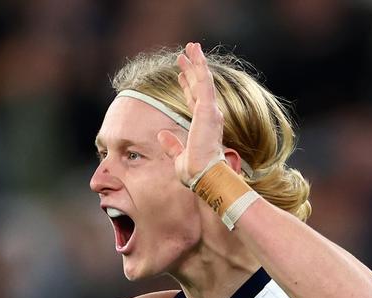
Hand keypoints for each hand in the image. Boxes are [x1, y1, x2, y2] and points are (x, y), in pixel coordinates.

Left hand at [157, 42, 223, 186]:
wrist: (204, 176)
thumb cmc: (195, 172)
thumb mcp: (178, 157)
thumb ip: (171, 145)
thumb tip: (161, 135)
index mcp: (202, 126)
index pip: (194, 101)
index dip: (187, 87)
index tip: (181, 76)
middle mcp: (209, 116)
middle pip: (198, 87)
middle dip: (191, 70)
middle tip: (184, 54)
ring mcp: (210, 112)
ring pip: (203, 80)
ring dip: (197, 62)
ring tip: (190, 46)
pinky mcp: (208, 109)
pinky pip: (204, 82)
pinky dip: (200, 66)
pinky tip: (195, 53)